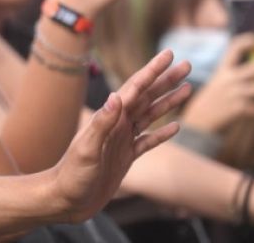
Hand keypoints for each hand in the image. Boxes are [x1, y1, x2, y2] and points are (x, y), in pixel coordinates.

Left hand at [49, 49, 191, 221]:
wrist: (65, 200)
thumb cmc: (71, 175)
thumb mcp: (86, 149)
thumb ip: (102, 123)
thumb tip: (117, 96)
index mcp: (110, 119)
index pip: (135, 88)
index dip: (152, 70)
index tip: (168, 54)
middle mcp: (117, 125)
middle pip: (147, 97)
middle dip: (166, 80)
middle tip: (186, 65)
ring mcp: (122, 140)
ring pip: (151, 115)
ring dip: (168, 101)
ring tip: (187, 88)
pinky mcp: (125, 157)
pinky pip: (148, 141)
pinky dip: (162, 133)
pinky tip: (176, 126)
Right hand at [181, 35, 253, 133]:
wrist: (198, 121)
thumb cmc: (211, 99)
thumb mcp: (217, 81)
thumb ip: (230, 71)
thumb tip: (247, 58)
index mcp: (223, 69)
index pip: (235, 47)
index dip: (248, 40)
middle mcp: (228, 79)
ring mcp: (234, 94)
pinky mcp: (238, 109)